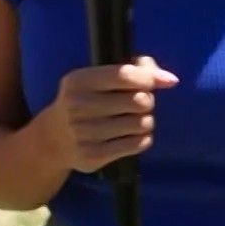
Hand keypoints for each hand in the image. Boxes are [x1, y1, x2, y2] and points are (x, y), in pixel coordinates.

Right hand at [42, 57, 178, 173]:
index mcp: (78, 80)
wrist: (54, 138)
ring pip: (142, 124)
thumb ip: (135, 69)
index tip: (149, 83)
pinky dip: (142, 139)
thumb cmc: (85, 100)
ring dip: (146, 121)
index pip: (125, 75)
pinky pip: (137, 145)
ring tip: (135, 120)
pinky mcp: (93, 155)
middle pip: (139, 101)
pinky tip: (132, 136)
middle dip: (147, 101)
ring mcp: (84, 133)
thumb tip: (170, 80)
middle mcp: (78, 105)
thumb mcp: (98, 78)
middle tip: (139, 104)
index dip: (147, 78)